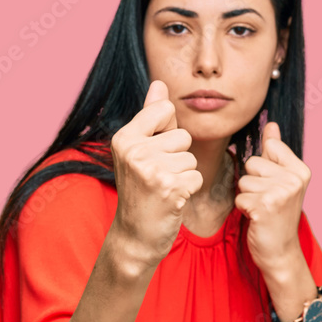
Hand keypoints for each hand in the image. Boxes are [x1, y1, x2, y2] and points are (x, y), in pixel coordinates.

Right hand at [109, 80, 201, 277]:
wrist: (135, 237)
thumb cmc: (142, 190)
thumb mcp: (140, 151)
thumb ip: (151, 116)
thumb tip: (160, 84)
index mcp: (124, 137)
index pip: (165, 109)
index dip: (168, 132)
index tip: (154, 153)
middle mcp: (134, 150)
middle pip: (183, 136)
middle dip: (178, 157)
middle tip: (158, 178)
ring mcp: (150, 169)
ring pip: (191, 158)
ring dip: (184, 176)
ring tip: (164, 189)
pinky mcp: (168, 187)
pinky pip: (196, 177)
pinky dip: (189, 191)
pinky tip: (171, 200)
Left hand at [235, 121, 311, 280]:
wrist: (280, 252)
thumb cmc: (277, 215)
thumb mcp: (281, 181)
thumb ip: (275, 152)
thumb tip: (270, 124)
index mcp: (301, 170)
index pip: (269, 147)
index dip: (263, 167)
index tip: (273, 185)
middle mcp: (294, 179)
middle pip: (252, 162)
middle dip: (252, 182)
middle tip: (266, 201)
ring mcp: (281, 192)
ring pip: (243, 180)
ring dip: (247, 196)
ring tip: (261, 210)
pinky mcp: (265, 205)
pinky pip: (240, 196)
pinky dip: (243, 208)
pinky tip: (257, 218)